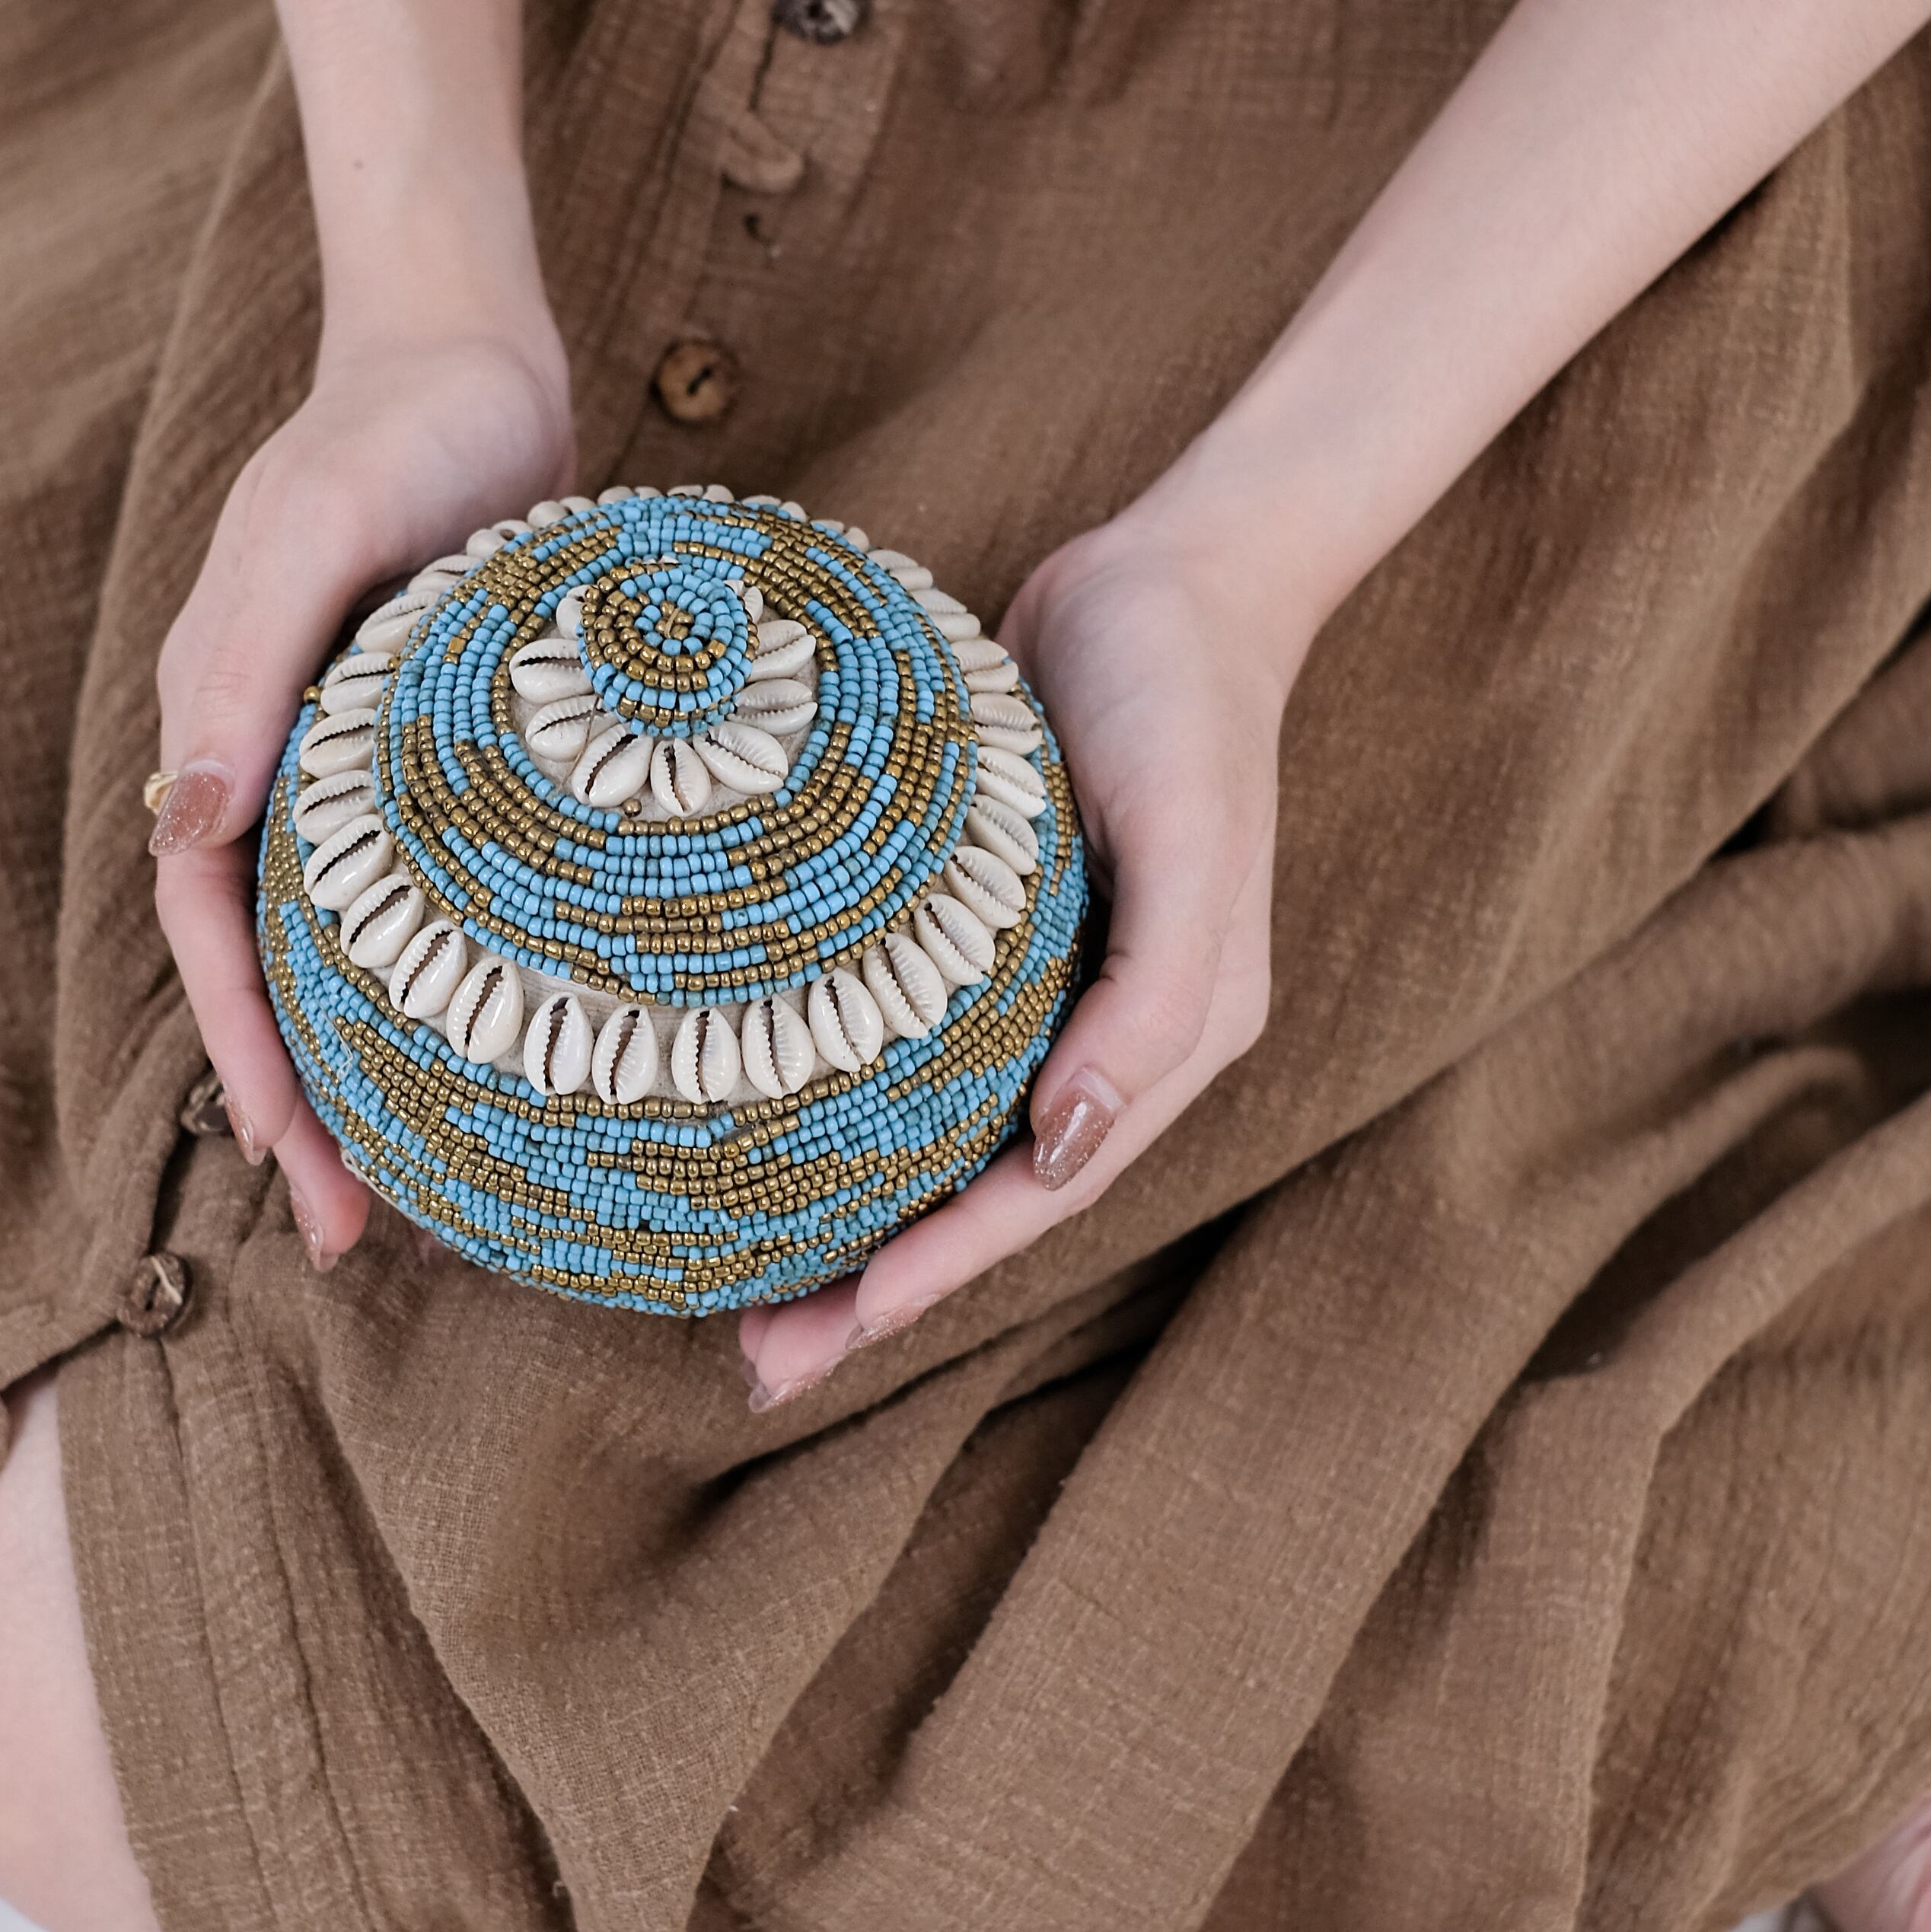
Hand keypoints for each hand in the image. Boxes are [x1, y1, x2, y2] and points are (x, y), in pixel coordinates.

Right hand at [150, 300, 573, 1265]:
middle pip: (272, 973)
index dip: (246, 1055)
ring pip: (348, 954)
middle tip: (355, 1237)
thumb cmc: (397, 425)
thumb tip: (190, 822)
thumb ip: (253, 658)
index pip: (210, 929)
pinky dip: (450, 985)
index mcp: (223, 727)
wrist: (472, 349)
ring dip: (372, 1071)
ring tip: (430, 1186)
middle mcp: (278, 767)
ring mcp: (359, 772)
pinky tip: (515, 1052)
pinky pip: (433, 899)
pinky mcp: (445, 763)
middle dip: (300, 1111)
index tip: (296, 1162)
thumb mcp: (321, 522)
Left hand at [735, 513, 1289, 1405]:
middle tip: (756, 1363)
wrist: (1168, 568)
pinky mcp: (990, 929)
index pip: (1042, 1187)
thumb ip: (1152, 994)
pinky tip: (758, 1130)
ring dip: (847, 1217)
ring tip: (740, 1290)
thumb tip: (1067, 1145)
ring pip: (935, 1135)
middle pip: (978, 1191)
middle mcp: (1105, 1031)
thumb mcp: (1190, 829)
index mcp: (1171, 1035)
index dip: (943, 1268)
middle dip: (874, 1287)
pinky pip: (910, 1049)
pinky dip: (842, 1105)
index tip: (842, 1327)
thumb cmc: (1183, 692)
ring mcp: (1046, 986)